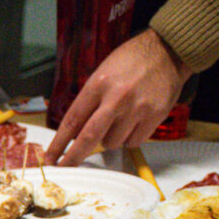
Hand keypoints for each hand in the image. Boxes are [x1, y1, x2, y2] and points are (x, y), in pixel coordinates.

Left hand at [46, 30, 192, 165]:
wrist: (168, 51)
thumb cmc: (131, 61)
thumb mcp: (102, 73)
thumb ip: (89, 102)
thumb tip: (74, 133)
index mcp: (98, 84)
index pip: (72, 120)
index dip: (59, 143)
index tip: (50, 158)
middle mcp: (117, 98)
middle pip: (89, 138)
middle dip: (74, 157)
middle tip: (65, 167)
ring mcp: (137, 108)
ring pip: (112, 142)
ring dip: (110, 139)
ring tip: (118, 120)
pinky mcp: (154, 116)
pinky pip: (133, 142)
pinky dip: (129, 138)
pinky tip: (133, 122)